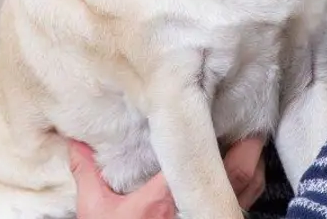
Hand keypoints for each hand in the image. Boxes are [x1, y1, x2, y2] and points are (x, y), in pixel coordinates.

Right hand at [68, 136, 266, 217]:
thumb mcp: (96, 209)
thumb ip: (88, 173)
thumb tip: (74, 145)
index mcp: (165, 199)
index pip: (201, 164)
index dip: (220, 139)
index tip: (224, 117)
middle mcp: (193, 214)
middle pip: (240, 177)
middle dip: (249, 150)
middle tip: (249, 128)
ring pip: (247, 194)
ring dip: (252, 170)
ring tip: (248, 150)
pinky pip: (241, 209)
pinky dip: (246, 192)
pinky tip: (238, 182)